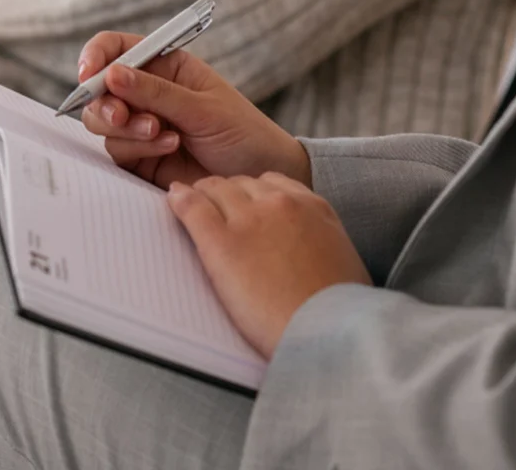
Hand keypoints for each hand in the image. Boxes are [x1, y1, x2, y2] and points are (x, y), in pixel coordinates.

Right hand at [80, 32, 311, 188]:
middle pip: (100, 89)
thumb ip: (158, 93)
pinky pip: (118, 150)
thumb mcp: (204, 107)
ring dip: (126, 129)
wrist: (259, 174)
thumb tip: (112, 74)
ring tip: (163, 134)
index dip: (97, 56)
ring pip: (104, 122)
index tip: (88, 74)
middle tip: (122, 117)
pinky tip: (171, 147)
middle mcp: (149, 92)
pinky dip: (138, 149)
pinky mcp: (141, 156)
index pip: (118, 48)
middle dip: (105, 103)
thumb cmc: (242, 132)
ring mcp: (142, 124)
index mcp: (166, 66)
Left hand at [168, 172, 371, 358]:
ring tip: (188, 200)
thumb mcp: (342, 260)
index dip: (253, 193)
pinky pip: (194, 209)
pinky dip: (180, 201)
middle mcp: (281, 203)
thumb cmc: (340, 310)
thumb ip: (321, 242)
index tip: (244, 205)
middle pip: (242, 184)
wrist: (329, 333)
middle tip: (212, 205)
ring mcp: (251, 220)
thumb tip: (309, 254)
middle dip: (226, 193)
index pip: (273, 183)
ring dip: (203, 194)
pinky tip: (173, 198)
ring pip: (216, 189)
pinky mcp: (223, 244)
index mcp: (313, 206)